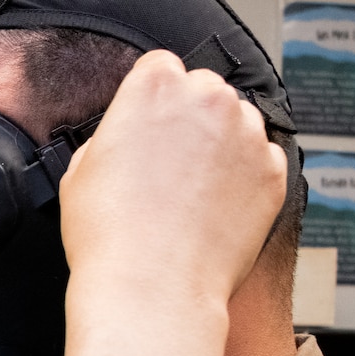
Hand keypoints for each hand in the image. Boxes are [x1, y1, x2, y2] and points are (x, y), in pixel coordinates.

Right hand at [59, 51, 285, 355]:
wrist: (152, 288)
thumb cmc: (109, 236)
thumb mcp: (80, 170)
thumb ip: (112, 135)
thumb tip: (129, 139)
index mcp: (155, 86)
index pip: (161, 67)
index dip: (151, 99)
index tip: (149, 125)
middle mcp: (209, 98)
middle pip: (205, 90)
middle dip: (191, 118)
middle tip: (170, 164)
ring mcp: (248, 134)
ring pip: (239, 123)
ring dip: (222, 145)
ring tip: (193, 192)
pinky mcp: (274, 172)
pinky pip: (262, 160)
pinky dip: (245, 178)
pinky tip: (215, 209)